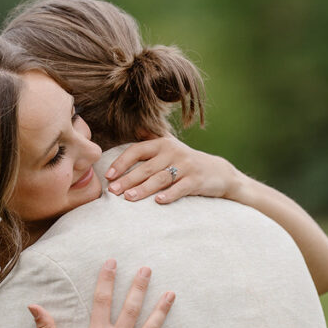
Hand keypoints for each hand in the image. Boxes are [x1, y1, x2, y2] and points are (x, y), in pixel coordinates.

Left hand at [105, 135, 236, 203]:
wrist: (218, 172)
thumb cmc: (186, 162)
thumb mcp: (171, 146)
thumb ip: (152, 137)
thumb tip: (134, 126)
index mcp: (162, 144)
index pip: (137, 150)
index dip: (122, 162)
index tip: (109, 175)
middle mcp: (173, 152)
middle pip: (146, 167)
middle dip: (128, 179)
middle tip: (113, 191)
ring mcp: (185, 166)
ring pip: (161, 178)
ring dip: (144, 189)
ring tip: (129, 198)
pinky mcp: (196, 180)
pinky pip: (180, 188)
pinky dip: (169, 195)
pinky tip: (158, 201)